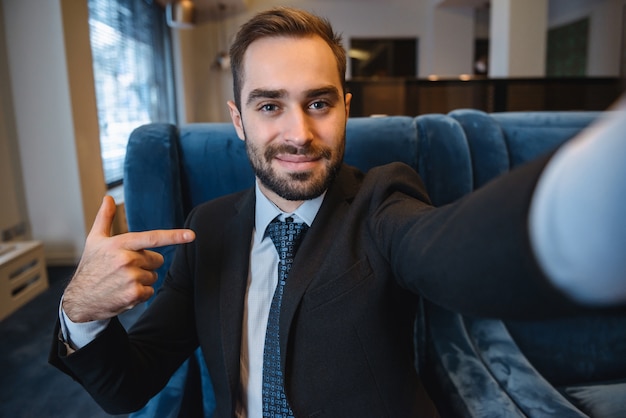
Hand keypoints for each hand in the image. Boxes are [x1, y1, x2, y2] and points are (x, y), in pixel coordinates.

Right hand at [62, 196, 195, 321]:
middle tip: (124, 269)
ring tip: (121, 281)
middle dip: (146, 264)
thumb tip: (108, 198)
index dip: (174, 236)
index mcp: (120, 244)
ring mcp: (131, 278)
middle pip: (157, 260)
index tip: (192, 235)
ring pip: (153, 276)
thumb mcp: (95, 240)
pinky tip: (123, 293)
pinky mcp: (134, 294)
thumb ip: (105, 218)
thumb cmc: (90, 267)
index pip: (153, 238)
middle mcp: (126, 259)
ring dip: (142, 280)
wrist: (79, 300)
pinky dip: (140, 294)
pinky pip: (150, 291)